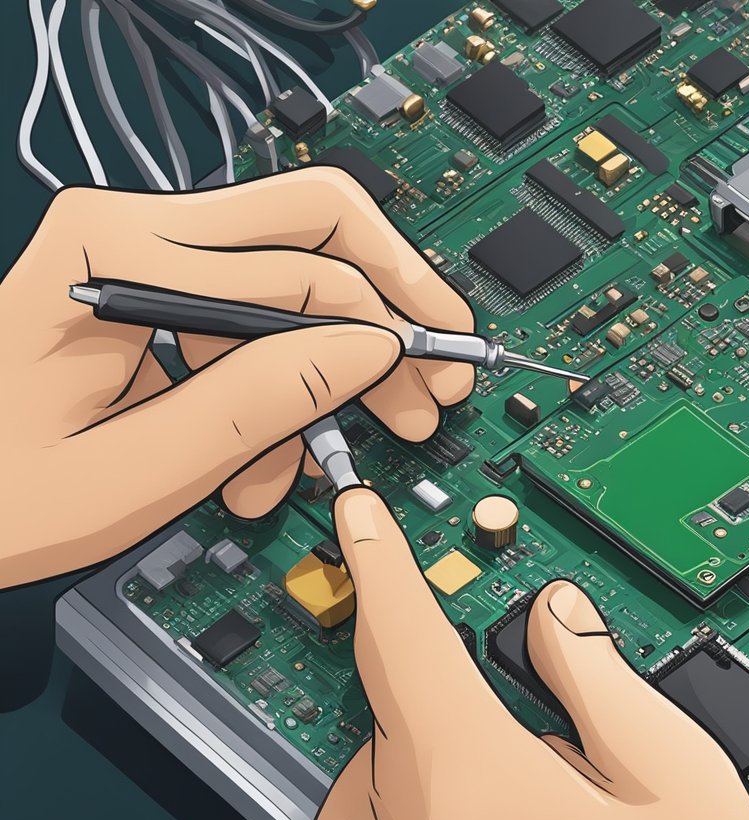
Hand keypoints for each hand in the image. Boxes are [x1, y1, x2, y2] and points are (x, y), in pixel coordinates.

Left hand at [0, 169, 472, 587]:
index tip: (440, 372)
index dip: (390, 323)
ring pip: (291, 276)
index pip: (304, 269)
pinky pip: (250, 313)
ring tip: (338, 448)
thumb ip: (260, 402)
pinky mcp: (150, 283)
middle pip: (312, 228)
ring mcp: (141, 251)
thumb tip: (371, 351)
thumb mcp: (137, 470)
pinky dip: (278, 380)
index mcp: (116, 254)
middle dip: (387, 306)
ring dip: (329, 362)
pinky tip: (270, 455)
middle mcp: (130, 229)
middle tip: (434, 376)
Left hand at [317, 488, 748, 819]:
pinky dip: (434, 809)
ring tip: (556, 817)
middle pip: (405, 717)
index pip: (406, 638)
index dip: (381, 562)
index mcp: (471, 781)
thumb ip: (607, 682)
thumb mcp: (683, 788)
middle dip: (468, 703)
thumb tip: (556, 619)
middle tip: (561, 757)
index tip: (357, 512)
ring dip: (454, 768)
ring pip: (393, 781)